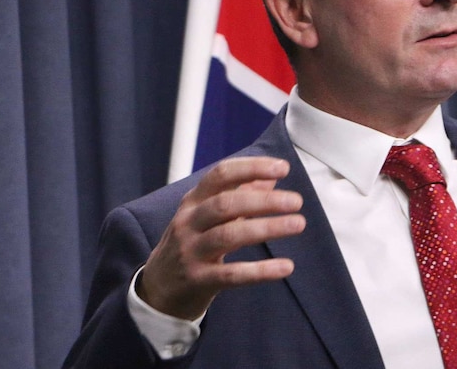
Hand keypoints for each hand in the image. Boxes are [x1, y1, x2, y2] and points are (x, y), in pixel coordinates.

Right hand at [138, 157, 305, 319]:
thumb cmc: (191, 243)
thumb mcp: (207, 215)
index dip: (252, 168)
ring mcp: (190, 251)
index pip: (221, 174)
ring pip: (229, 235)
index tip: (283, 168)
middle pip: (225, 204)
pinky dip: (260, 271)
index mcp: (193, 201)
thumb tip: (272, 176)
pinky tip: (286, 266)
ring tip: (298, 223)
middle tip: (297, 201)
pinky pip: (232, 274)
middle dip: (263, 200)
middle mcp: (189, 222)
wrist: (158, 289)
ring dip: (266, 228)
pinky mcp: (198, 280)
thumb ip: (240, 195)